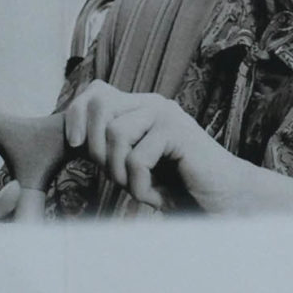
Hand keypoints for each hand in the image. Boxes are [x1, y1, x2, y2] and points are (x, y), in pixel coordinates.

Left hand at [63, 80, 245, 212]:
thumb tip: (73, 138)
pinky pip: (137, 158)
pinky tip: (154, 195)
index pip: (95, 93)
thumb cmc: (175, 186)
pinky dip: (139, 185)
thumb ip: (109, 148)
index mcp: (139, 108)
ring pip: (116, 134)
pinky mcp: (177, 132)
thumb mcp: (132, 166)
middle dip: (96, 149)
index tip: (73, 145)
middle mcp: (152, 104)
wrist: (219, 199)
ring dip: (119, 172)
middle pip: (99, 107)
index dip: (76, 115)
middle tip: (115, 177)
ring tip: (137, 187)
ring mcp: (166, 115)